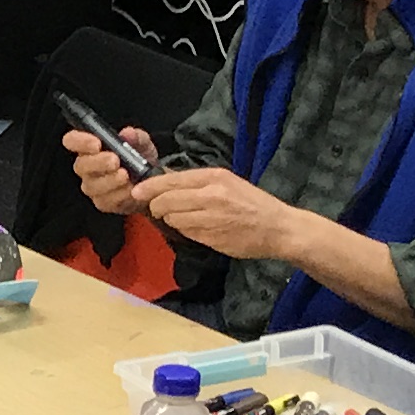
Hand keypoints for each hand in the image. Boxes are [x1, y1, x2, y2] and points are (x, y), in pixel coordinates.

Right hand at [65, 126, 155, 217]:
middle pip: (81, 165)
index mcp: (90, 147)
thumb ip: (136, 136)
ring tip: (126, 176)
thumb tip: (128, 134)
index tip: (96, 143)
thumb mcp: (142, 143)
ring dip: (110, 180)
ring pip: (93, 185)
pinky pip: (106, 200)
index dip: (80, 141)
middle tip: (115, 160)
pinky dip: (120, 194)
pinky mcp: (102, 202)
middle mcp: (87, 167)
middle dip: (98, 162)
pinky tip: (130, 189)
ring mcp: (93, 186)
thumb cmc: (140, 159)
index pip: (72, 140)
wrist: (151, 183)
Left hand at [134, 159, 311, 263]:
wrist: (278, 228)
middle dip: (157, 206)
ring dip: (173, 220)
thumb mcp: (227, 182)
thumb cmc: (253, 203)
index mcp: (214, 177)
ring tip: (188, 218)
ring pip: (173, 218)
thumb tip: (166, 181)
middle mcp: (210, 195)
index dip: (149, 188)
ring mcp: (210, 218)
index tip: (136, 192)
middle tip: (159, 209)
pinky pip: (186, 233)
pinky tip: (200, 229)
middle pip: (165, 201)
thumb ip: (197, 182)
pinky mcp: (211, 238)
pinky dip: (186, 231)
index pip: (170, 180)